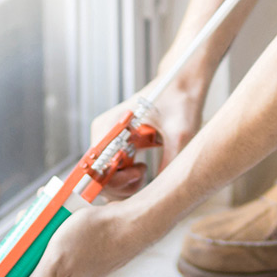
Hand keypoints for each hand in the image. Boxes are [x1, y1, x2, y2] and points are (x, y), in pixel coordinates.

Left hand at [7, 200, 149, 276]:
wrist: (129, 223)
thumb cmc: (94, 240)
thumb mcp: (56, 262)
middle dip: (16, 256)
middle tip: (20, 234)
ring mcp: (68, 271)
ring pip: (37, 260)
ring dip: (32, 240)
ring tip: (38, 220)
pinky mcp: (75, 256)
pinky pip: (51, 247)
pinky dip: (47, 233)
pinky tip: (52, 219)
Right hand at [90, 78, 204, 199]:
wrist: (181, 84)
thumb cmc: (180, 101)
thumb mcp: (179, 134)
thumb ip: (169, 162)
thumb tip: (162, 192)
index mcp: (111, 125)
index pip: (95, 165)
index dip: (112, 181)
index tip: (135, 178)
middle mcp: (104, 131)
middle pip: (96, 175)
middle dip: (118, 185)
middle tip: (142, 176)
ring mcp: (109, 138)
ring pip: (104, 176)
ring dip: (122, 184)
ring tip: (143, 172)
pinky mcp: (116, 143)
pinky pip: (112, 170)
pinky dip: (125, 178)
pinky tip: (141, 171)